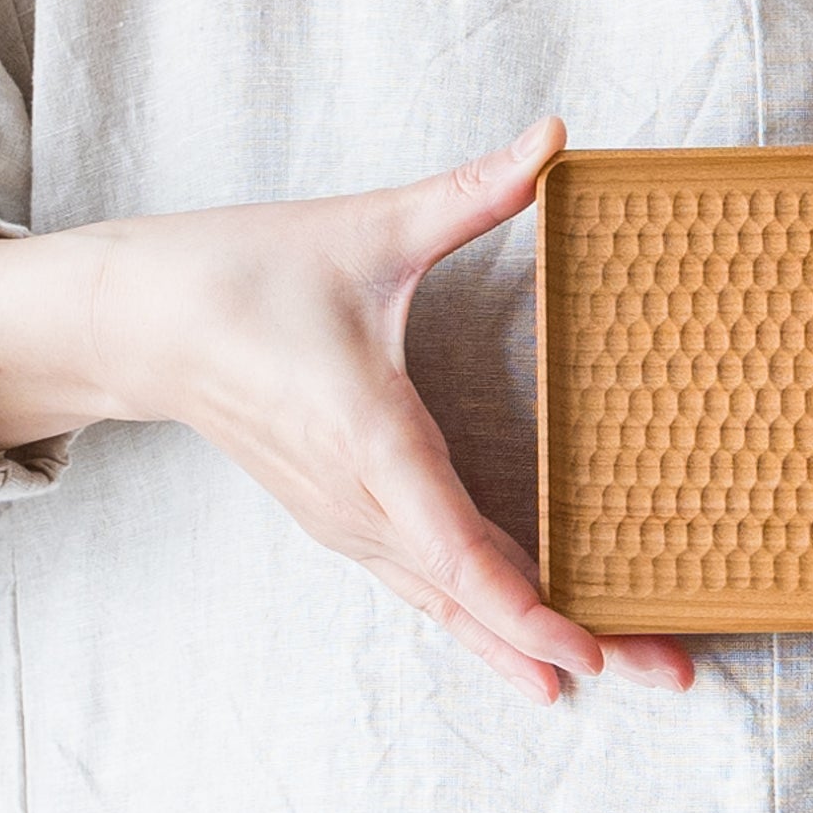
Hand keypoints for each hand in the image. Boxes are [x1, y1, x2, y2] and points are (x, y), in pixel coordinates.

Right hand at [0, 119, 694, 705]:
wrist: (137, 323)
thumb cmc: (242, 273)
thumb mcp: (366, 227)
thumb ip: (470, 194)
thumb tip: (555, 137)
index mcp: (370, 437)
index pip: (454, 547)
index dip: (522, 603)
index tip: (587, 647)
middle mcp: (363, 502)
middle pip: (478, 595)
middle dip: (575, 638)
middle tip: (674, 675)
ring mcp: (353, 523)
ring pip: (457, 605)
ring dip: (540, 644)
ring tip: (630, 671)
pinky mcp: (350, 523)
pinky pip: (432, 589)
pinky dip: (490, 624)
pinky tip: (541, 663)